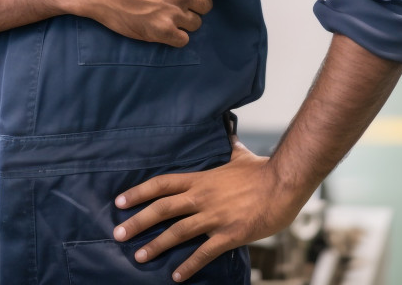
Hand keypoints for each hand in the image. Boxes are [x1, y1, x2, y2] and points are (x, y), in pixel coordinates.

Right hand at [83, 0, 211, 46]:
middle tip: (180, 6)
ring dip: (186, 21)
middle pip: (205, 5)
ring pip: (196, 24)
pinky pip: (183, 40)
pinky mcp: (161, 32)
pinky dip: (177, 36)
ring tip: (170, 18)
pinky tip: (165, 29)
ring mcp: (173, 13)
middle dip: (195, 5)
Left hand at [111, 139, 307, 281]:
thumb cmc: (261, 170)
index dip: (139, 192)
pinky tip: (175, 276)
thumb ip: (228, 145)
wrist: (283, 185)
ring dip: (156, 246)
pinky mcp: (229, 235)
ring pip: (177, 232)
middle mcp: (202, 197)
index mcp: (200, 179)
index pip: (162, 184)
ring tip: (138, 256)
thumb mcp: (238, 154)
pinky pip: (204, 253)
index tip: (119, 201)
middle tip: (118, 234)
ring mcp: (214, 217)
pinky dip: (188, 266)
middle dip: (138, 222)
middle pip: (162, 209)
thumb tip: (227, 130)